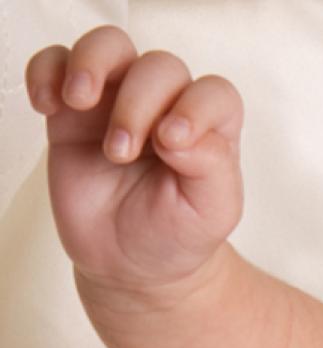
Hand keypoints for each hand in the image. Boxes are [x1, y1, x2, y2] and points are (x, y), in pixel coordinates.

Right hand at [26, 26, 243, 297]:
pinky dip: (47, 71)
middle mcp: (168, 106)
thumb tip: (179, 131)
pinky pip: (55, 65)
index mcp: (212, 127)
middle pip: (160, 67)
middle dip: (138, 103)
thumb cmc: (178, 232)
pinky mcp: (73, 114)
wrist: (131, 264)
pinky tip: (48, 105)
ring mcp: (118, 103)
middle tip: (121, 153)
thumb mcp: (211, 212)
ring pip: (110, 47)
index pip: (213, 93)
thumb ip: (212, 167)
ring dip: (93, 63)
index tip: (171, 143)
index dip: (194, 108)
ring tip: (80, 102)